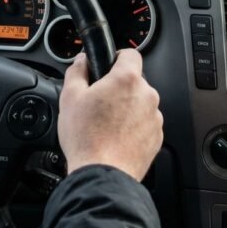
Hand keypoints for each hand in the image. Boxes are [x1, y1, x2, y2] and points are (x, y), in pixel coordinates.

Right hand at [58, 49, 162, 180]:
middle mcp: (147, 95)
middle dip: (118, 88)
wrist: (103, 173)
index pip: (130, 54)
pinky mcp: (157, 137)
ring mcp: (154, 117)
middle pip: (134, 81)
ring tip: (106, 124)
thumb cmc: (87, 138)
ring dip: (127, 108)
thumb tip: (81, 61)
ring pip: (140, 103)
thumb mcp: (70, 97)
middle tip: (99, 102)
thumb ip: (77, 71)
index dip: (117, 57)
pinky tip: (116, 137)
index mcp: (127, 80)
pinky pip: (145, 123)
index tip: (108, 66)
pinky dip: (133, 127)